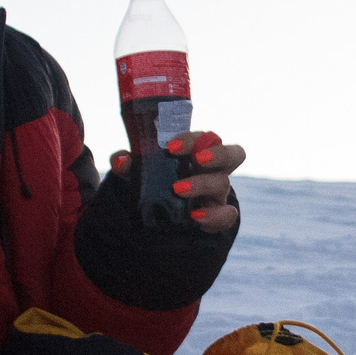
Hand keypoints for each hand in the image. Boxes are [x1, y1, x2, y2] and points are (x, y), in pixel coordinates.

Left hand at [109, 131, 244, 234]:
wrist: (155, 211)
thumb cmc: (152, 179)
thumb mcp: (137, 169)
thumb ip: (126, 161)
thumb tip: (121, 161)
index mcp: (199, 150)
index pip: (206, 137)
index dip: (193, 139)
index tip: (171, 145)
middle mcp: (213, 169)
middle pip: (234, 154)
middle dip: (217, 154)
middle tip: (196, 159)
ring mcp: (217, 193)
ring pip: (223, 183)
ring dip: (203, 184)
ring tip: (178, 189)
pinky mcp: (217, 216)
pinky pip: (227, 216)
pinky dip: (215, 216)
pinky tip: (195, 216)